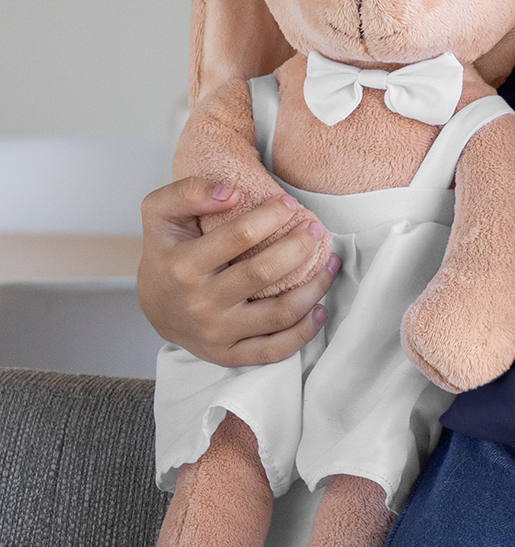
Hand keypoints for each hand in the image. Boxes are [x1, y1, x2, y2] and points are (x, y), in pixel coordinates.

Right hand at [137, 176, 338, 367]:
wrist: (153, 306)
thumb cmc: (166, 253)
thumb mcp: (160, 212)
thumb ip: (188, 191)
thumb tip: (231, 192)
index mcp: (183, 266)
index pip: (239, 236)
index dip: (271, 216)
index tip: (290, 204)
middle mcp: (199, 304)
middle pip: (264, 273)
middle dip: (300, 248)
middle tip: (316, 230)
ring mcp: (216, 334)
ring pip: (278, 313)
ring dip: (314, 287)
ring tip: (330, 264)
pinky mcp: (228, 355)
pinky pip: (275, 350)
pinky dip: (304, 332)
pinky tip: (320, 308)